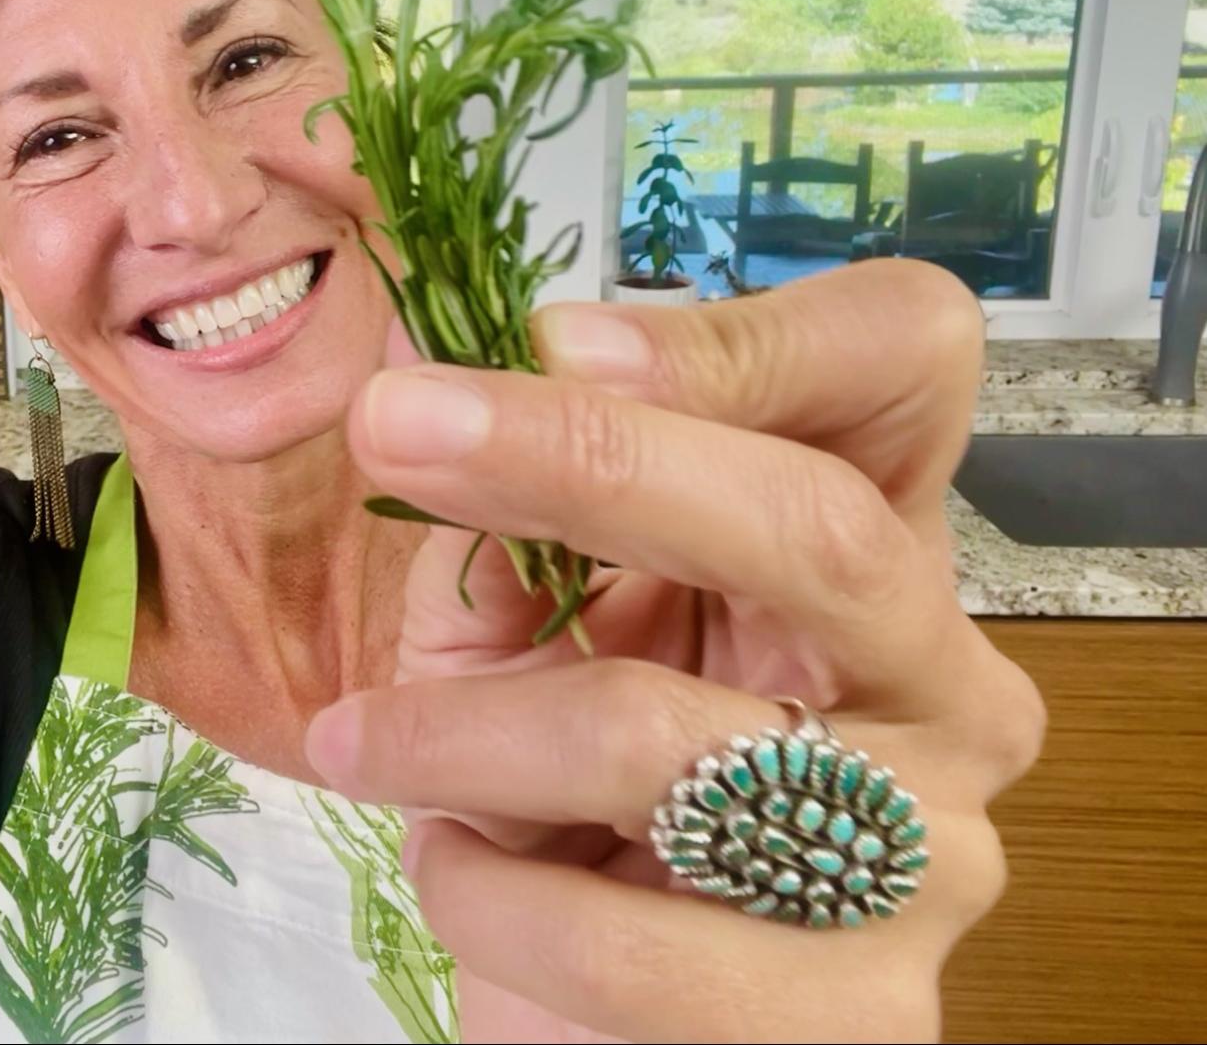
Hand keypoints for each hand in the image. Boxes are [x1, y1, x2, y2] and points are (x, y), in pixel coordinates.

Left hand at [308, 261, 1043, 1042]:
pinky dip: (483, 892)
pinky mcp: (857, 1019)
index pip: (904, 364)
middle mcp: (945, 688)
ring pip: (669, 739)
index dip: (743, 336)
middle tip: (394, 425)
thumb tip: (431, 406)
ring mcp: (928, 857)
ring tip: (365, 744)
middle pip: (819, 525)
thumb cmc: (567, 795)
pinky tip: (458, 869)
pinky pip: (622, 938)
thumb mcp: (527, 631)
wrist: (606, 1019)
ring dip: (459, 733)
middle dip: (586, 462)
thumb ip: (507, 528)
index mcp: (875, 552)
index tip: (554, 339)